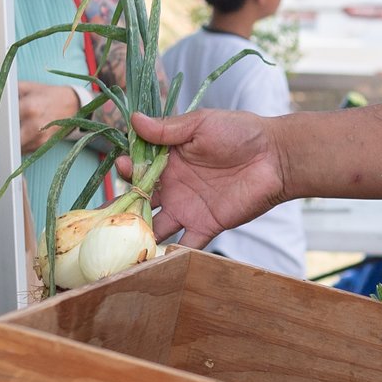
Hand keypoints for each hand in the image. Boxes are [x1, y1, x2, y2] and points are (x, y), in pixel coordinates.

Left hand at [0, 82, 80, 154]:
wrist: (75, 108)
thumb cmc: (50, 95)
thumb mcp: (27, 88)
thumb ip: (1, 94)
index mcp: (30, 108)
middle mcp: (33, 128)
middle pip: (0, 136)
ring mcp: (36, 141)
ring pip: (6, 146)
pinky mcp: (38, 149)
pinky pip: (16, 149)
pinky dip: (6, 143)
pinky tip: (0, 135)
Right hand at [128, 108, 284, 247]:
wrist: (275, 156)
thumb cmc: (240, 132)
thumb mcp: (200, 124)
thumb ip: (167, 129)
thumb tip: (133, 120)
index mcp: (168, 162)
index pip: (137, 171)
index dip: (127, 172)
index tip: (124, 168)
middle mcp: (173, 188)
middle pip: (140, 203)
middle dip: (122, 212)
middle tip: (106, 220)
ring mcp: (187, 209)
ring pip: (155, 228)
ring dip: (140, 236)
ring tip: (122, 245)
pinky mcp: (206, 226)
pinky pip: (184, 245)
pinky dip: (169, 256)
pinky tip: (153, 261)